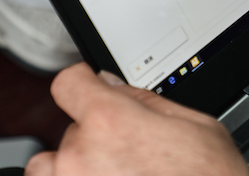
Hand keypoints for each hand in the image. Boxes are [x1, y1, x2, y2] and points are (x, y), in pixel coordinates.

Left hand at [0, 62, 248, 175]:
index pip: (68, 84)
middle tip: (130, 149)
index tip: (89, 86)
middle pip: (71, 129)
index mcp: (110, 122)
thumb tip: (115, 88)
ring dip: (74, 166)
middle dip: (95, 134)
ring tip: (111, 171)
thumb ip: (146, 101)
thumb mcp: (196, 125)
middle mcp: (81, 157)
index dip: (83, 81)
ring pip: (52, 167)